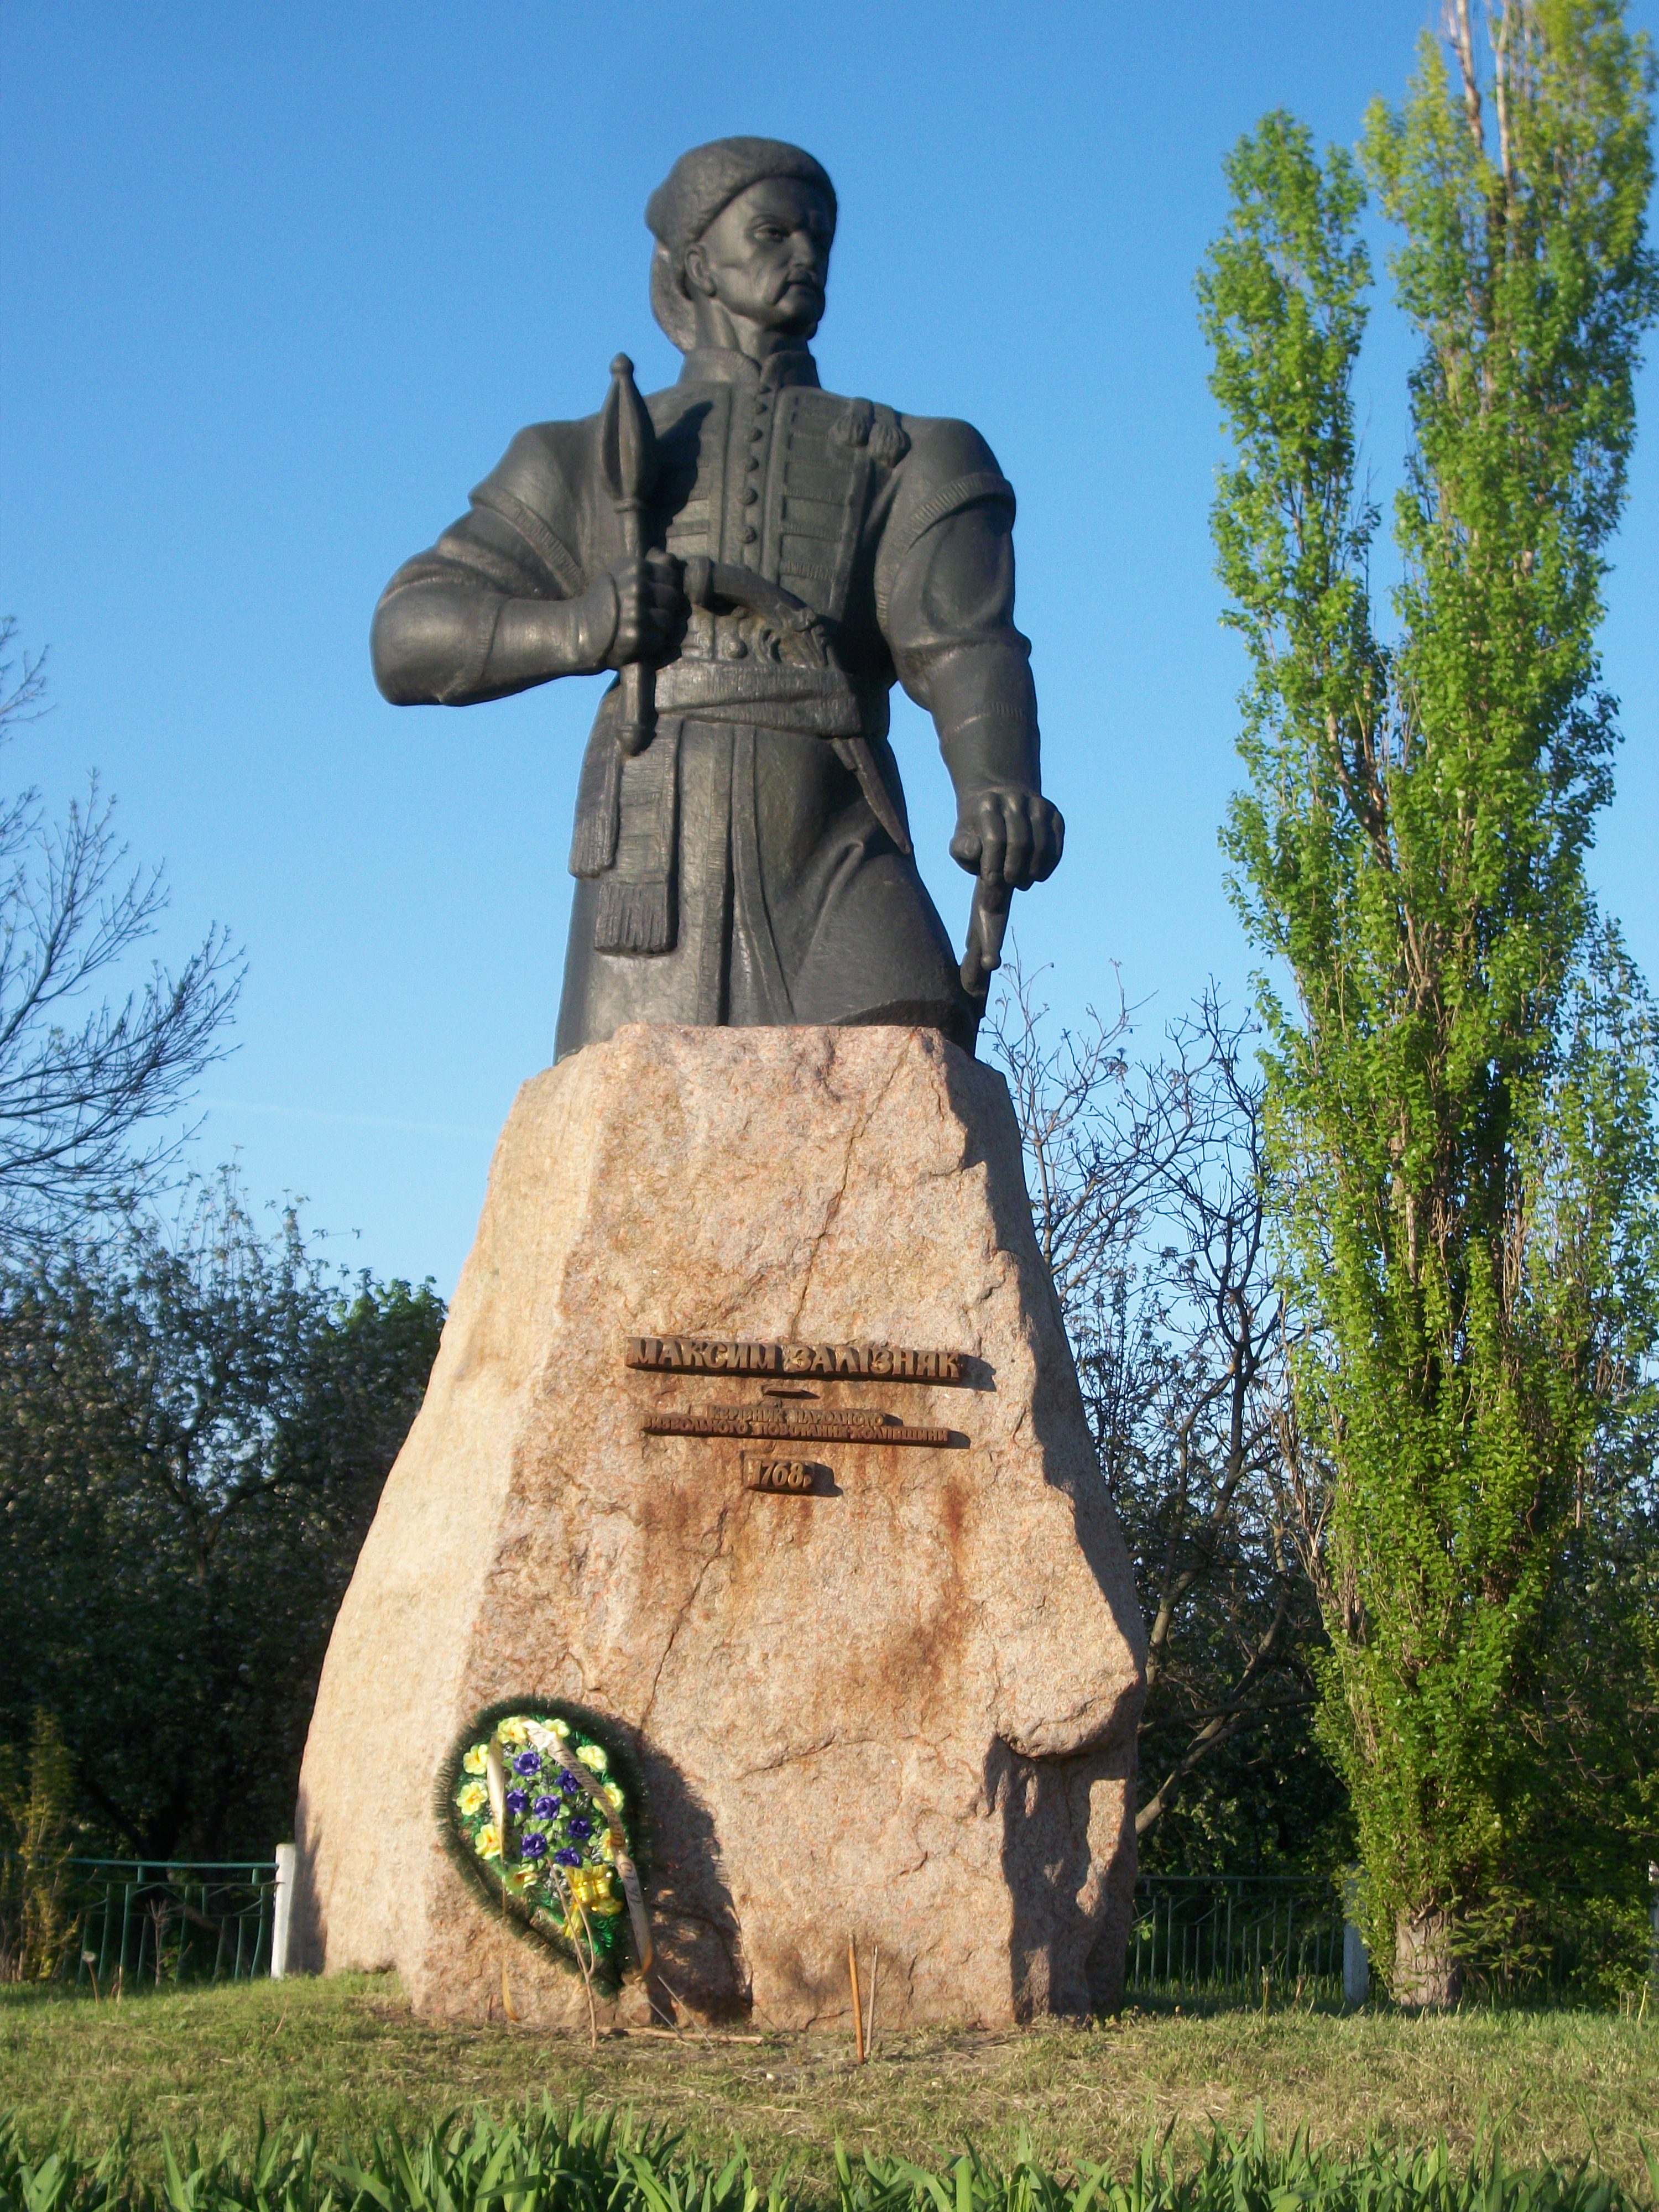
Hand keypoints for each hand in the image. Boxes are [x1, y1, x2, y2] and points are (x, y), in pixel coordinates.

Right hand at [598, 552, 682, 667]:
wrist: (581, 628)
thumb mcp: (623, 574)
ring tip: (643, 628)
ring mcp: (636, 610)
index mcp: (635, 567)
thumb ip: (650, 566)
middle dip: (665, 608)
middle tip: (650, 615)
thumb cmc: (606, 601)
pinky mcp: (636, 634)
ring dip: (660, 628)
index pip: (670, 574)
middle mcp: (637, 586)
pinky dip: (652, 643)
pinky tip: (639, 640)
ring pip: (668, 620)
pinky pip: (660, 640)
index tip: (656, 597)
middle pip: (673, 597)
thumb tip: (672, 558)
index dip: (667, 587)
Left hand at [950, 786, 1064, 888]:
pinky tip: (1035, 875)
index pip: (995, 840)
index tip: (991, 882)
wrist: (1000, 806)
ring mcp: (1038, 805)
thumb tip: (976, 850)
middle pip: (1020, 843)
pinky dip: (1047, 868)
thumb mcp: (962, 840)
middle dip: (1014, 871)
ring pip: (1041, 847)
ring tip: (1021, 883)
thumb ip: (962, 850)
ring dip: (1031, 872)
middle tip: (1009, 883)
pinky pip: (1055, 847)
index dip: (994, 866)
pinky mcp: (1055, 816)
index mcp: (989, 804)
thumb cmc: (978, 832)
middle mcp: (1015, 799)